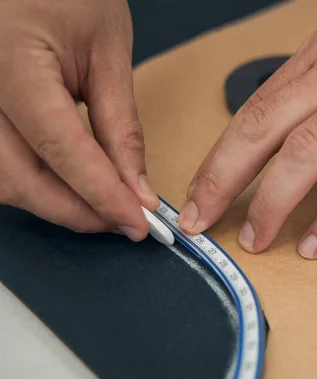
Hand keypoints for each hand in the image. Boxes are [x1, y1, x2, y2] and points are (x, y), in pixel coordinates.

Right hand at [0, 0, 157, 240]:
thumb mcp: (107, 52)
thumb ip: (120, 125)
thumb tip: (135, 186)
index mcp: (13, 64)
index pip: (60, 148)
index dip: (101, 193)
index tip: (138, 222)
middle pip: (18, 178)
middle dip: (75, 211)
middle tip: (124, 222)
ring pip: (1, 180)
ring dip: (52, 203)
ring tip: (102, 207)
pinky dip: (33, 184)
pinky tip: (68, 186)